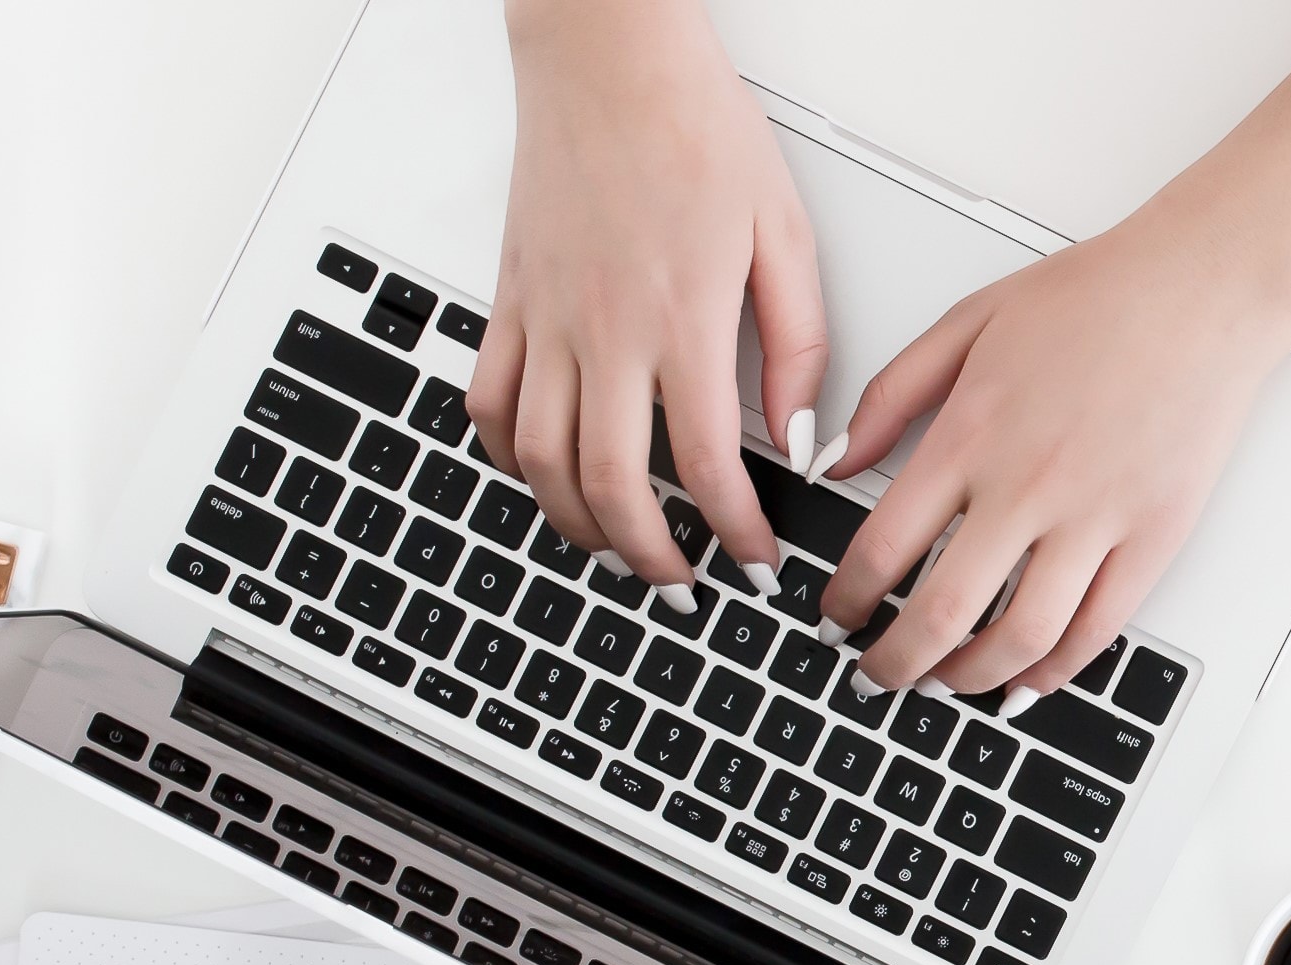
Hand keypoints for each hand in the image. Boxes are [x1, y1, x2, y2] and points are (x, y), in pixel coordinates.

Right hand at [467, 0, 824, 608]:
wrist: (609, 56)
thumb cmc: (697, 128)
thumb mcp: (785, 236)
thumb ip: (799, 348)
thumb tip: (801, 436)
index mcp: (682, 319)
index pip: (708, 465)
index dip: (735, 531)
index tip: (756, 558)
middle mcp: (604, 330)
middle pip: (611, 486)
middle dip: (651, 555)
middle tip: (684, 581)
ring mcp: (546, 319)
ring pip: (539, 460)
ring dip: (578, 524)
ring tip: (619, 548)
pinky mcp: (510, 301)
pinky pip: (489, 404)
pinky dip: (511, 459)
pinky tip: (545, 478)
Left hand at [815, 215, 1290, 704]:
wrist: (1203, 290)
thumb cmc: (1096, 297)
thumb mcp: (968, 321)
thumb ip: (891, 394)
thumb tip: (835, 459)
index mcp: (972, 434)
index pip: (883, 547)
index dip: (848, 599)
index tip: (836, 616)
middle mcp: (1028, 486)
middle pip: (942, 612)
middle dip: (895, 664)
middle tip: (877, 678)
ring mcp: (1096, 518)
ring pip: (1021, 636)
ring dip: (971, 678)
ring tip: (946, 684)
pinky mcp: (1153, 536)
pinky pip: (1098, 629)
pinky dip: (1055, 669)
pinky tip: (1027, 680)